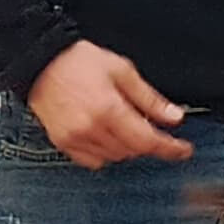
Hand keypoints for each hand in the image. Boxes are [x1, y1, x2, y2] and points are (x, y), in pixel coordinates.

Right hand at [26, 39, 193, 165]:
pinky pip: (94, 161)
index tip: (183, 150)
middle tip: (146, 123)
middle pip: (133, 151)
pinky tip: (104, 133)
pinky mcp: (63, 143)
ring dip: (127, 146)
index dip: (170, 148)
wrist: (40, 63)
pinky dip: (106, 152)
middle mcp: (91, 128)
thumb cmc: (79, 62)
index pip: (148, 140)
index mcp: (109, 109)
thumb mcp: (122, 71)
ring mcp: (75, 139)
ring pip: (115, 157)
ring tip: (121, 123)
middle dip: (146, 141)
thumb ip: (150, 98)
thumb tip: (174, 117)